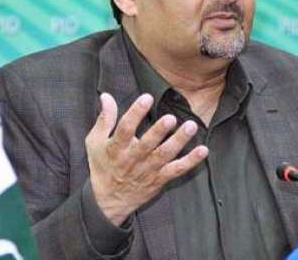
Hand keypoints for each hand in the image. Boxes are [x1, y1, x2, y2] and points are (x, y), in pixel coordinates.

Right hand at [85, 92, 208, 225]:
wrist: (108, 201)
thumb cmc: (103, 166)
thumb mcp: (95, 142)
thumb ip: (104, 119)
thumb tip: (106, 96)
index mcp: (116, 148)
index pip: (124, 129)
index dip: (135, 113)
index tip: (147, 98)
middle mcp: (132, 159)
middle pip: (147, 145)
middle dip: (159, 131)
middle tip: (171, 118)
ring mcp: (147, 170)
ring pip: (164, 156)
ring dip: (178, 142)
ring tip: (190, 127)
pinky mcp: (159, 179)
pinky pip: (177, 170)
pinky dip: (191, 162)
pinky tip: (203, 150)